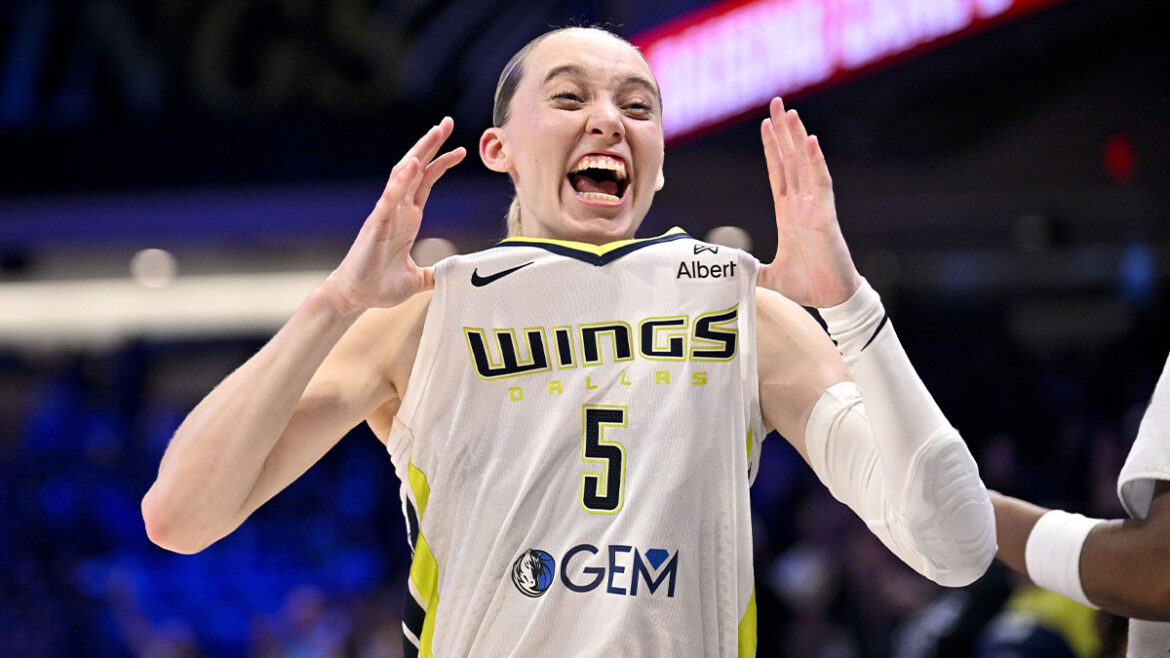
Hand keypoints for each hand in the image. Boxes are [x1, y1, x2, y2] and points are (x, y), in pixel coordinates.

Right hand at [324, 117, 465, 314]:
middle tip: (447, 122)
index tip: (460, 149)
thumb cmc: (380, 286)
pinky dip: (401, 181)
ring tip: (435, 132)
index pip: (426, 181)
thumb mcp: (418, 280)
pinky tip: (413, 164)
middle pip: (416, 169)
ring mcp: (386, 214)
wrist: (355, 297)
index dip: (441, 163)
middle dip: (431, 144)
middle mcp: (397, 210)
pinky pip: (389, 198)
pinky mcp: (376, 224)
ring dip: (419, 152)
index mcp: (408, 218)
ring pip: (403, 175)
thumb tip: (454, 274)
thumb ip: (435, 273)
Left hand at [757, 97, 861, 307]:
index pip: (778, 172)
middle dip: (782, 131)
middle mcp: (802, 204)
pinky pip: (821, 185)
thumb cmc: (808, 285)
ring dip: (798, 139)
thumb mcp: (771, 276)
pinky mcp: (825, 217)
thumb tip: (732, 269)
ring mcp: (815, 208)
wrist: (831, 298)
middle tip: (776, 102)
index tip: (764, 124)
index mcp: (788, 213)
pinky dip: (816, 163)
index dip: (771, 148)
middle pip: (790, 159)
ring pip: (805, 165)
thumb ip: (752, 268)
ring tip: (790, 113)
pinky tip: (811, 142)